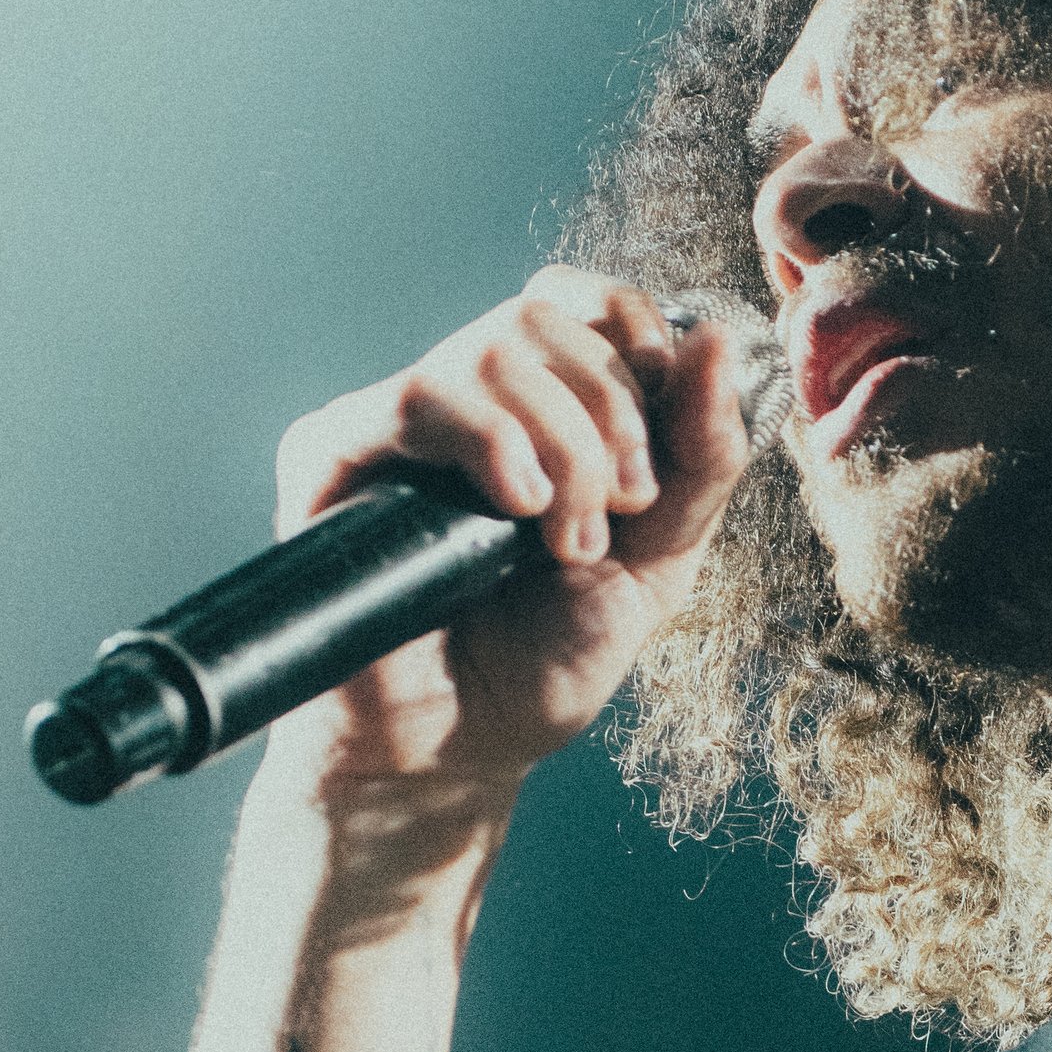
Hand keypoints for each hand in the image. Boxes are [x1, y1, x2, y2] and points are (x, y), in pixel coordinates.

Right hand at [260, 273, 753, 803]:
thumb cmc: (546, 661)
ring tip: (563, 541)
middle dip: (610, 413)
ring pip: (491, 349)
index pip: (585, 300)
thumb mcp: (660, 560)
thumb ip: (701, 458)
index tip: (659, 441)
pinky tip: (516, 505)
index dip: (636, 340)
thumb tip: (717, 337)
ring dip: (560, 443)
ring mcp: (398, 423)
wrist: (457, 751)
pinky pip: (419, 398)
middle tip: (618, 514)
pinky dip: (490, 439)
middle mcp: (467, 398)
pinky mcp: (334, 456)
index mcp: (541, 405)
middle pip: (544, 317)